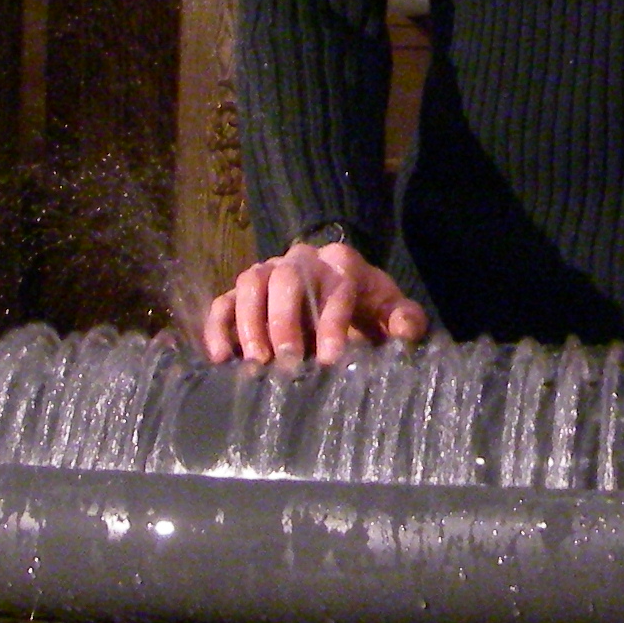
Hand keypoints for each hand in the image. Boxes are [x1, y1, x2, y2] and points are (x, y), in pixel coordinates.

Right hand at [205, 236, 428, 365]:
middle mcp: (301, 260)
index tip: (329, 359)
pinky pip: (224, 302)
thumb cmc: (367, 307)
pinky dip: (218, 327)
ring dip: (251, 323)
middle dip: (286, 321)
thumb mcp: (391, 311)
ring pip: (251, 283)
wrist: (341, 295)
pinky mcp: (242, 293)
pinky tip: (221, 358)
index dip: (331, 323)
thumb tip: (404, 330)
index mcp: (341, 263)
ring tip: (257, 362)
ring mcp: (268, 273)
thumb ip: (404, 319)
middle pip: (286, 278)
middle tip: (288, 361)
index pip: (334, 288)